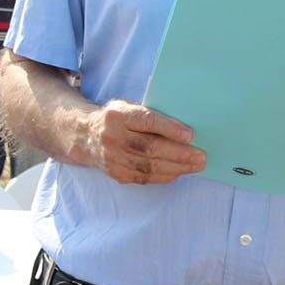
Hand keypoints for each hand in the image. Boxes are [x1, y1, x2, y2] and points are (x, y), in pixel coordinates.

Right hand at [85, 100, 204, 185]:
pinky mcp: (116, 173)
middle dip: (180, 153)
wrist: (84, 136)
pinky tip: (179, 171)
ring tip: (196, 165)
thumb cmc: (115, 119)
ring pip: (150, 166)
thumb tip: (184, 129)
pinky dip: (165, 175)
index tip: (190, 135)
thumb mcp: (127, 107)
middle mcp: (112, 137)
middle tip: (201, 155)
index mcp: (117, 115)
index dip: (169, 128)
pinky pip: (145, 177)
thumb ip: (149, 115)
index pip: (146, 121)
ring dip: (177, 167)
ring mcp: (113, 158)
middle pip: (150, 148)